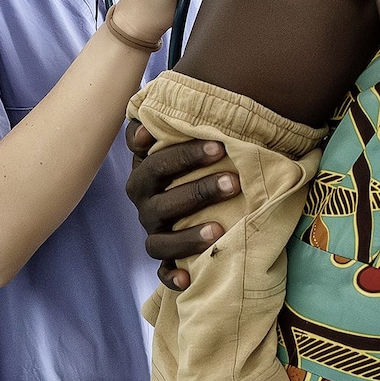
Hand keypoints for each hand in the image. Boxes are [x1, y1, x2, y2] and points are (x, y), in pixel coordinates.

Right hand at [125, 121, 239, 289]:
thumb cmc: (194, 161)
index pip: (154, 159)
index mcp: (146, 170)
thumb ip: (177, 122)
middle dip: (198, 189)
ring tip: (219, 230)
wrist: (190, 193)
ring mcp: (153, 229)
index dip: (183, 153)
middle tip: (235, 182)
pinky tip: (187, 279)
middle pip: (160, 197)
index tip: (219, 144)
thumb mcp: (185, 138)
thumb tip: (167, 101)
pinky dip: (170, 276)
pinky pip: (160, 270)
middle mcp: (144, 200)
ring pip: (159, 238)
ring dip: (187, 235)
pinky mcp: (162, 256)